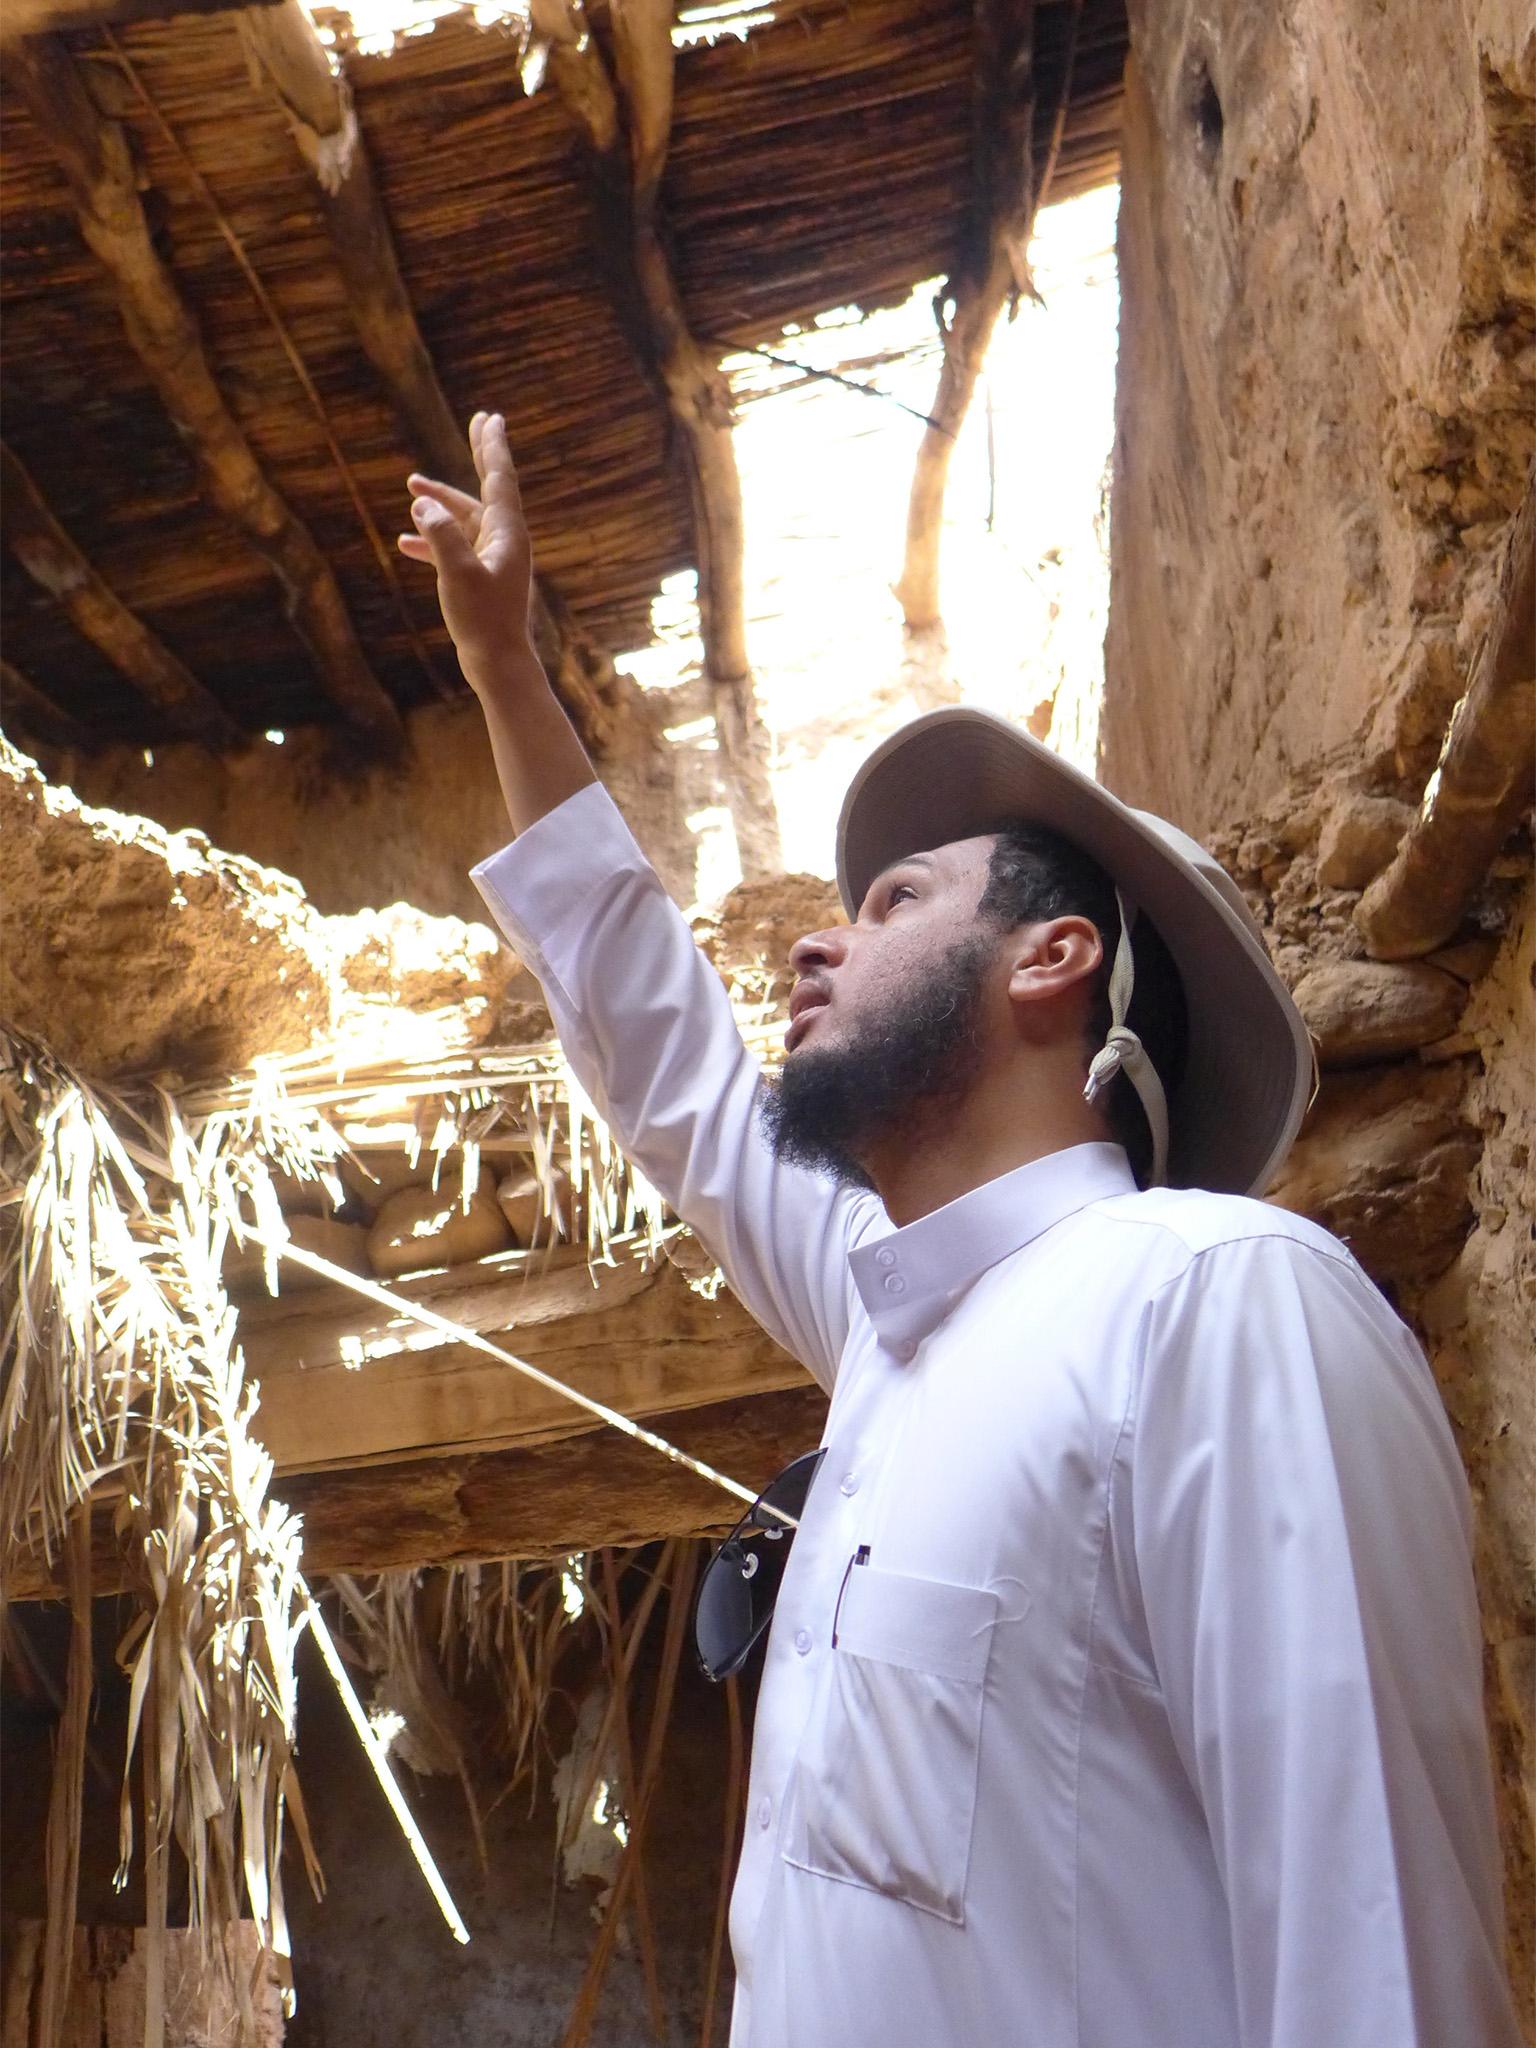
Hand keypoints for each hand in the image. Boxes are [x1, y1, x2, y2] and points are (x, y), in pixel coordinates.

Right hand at [399, 412, 535, 692]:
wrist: (498, 662)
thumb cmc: (483, 621)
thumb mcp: (457, 574)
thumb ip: (440, 535)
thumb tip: (423, 502)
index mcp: (506, 533)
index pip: (499, 478)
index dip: (492, 446)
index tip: (489, 418)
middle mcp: (504, 540)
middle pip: (489, 487)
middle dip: (480, 455)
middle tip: (479, 422)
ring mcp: (493, 558)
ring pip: (464, 519)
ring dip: (440, 502)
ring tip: (411, 484)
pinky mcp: (480, 577)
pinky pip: (454, 547)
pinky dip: (432, 540)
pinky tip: (405, 542)